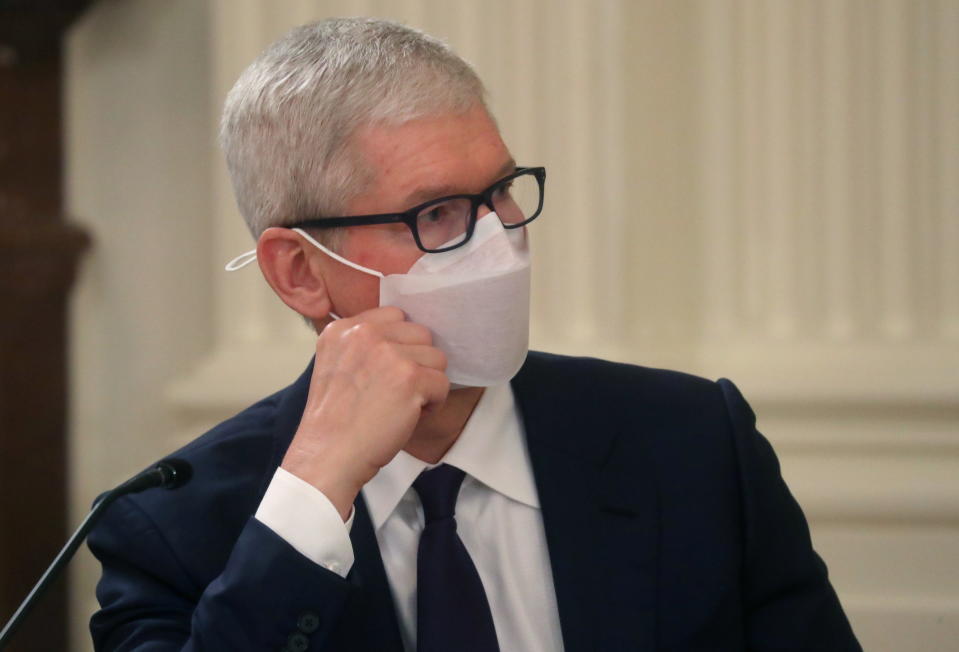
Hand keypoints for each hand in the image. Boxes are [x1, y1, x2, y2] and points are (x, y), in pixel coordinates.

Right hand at [281, 306, 448, 518]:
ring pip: (436, 357)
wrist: (327, 456)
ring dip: (426, 384)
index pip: (395, 316)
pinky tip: (407, 416)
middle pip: (421, 334)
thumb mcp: (335, 365)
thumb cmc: (335, 421)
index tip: (388, 373)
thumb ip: (363, 345)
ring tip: (400, 405)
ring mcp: (389, 353)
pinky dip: (433, 405)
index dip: (401, 346)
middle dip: (417, 364)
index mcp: (343, 328)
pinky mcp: (410, 376)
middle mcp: (365, 333)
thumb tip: (405, 338)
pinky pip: (443, 383)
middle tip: (394, 393)